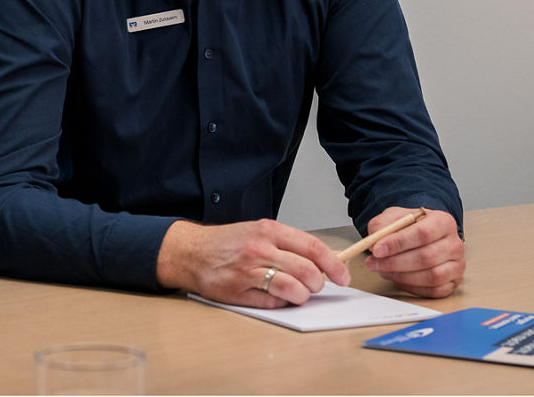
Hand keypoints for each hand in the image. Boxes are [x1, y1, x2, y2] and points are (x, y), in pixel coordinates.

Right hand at [155, 219, 349, 308]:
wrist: (191, 251)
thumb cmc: (228, 243)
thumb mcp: (259, 231)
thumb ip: (287, 244)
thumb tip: (322, 261)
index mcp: (269, 230)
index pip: (312, 247)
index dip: (333, 264)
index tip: (342, 276)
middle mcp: (260, 249)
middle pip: (307, 270)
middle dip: (318, 283)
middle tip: (315, 286)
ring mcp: (248, 271)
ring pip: (293, 289)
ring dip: (302, 296)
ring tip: (297, 294)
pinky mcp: (237, 291)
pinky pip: (272, 303)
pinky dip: (281, 304)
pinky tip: (276, 297)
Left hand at [362, 207, 464, 297]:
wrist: (422, 235)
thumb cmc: (410, 226)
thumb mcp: (393, 217)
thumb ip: (382, 226)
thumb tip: (374, 244)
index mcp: (443, 221)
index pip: (423, 233)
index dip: (398, 243)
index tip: (377, 249)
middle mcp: (454, 244)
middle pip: (426, 257)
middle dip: (394, 262)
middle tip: (373, 262)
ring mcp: (456, 265)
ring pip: (431, 276)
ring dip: (401, 276)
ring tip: (383, 269)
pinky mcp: (452, 283)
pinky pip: (432, 291)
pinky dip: (411, 287)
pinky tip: (397, 277)